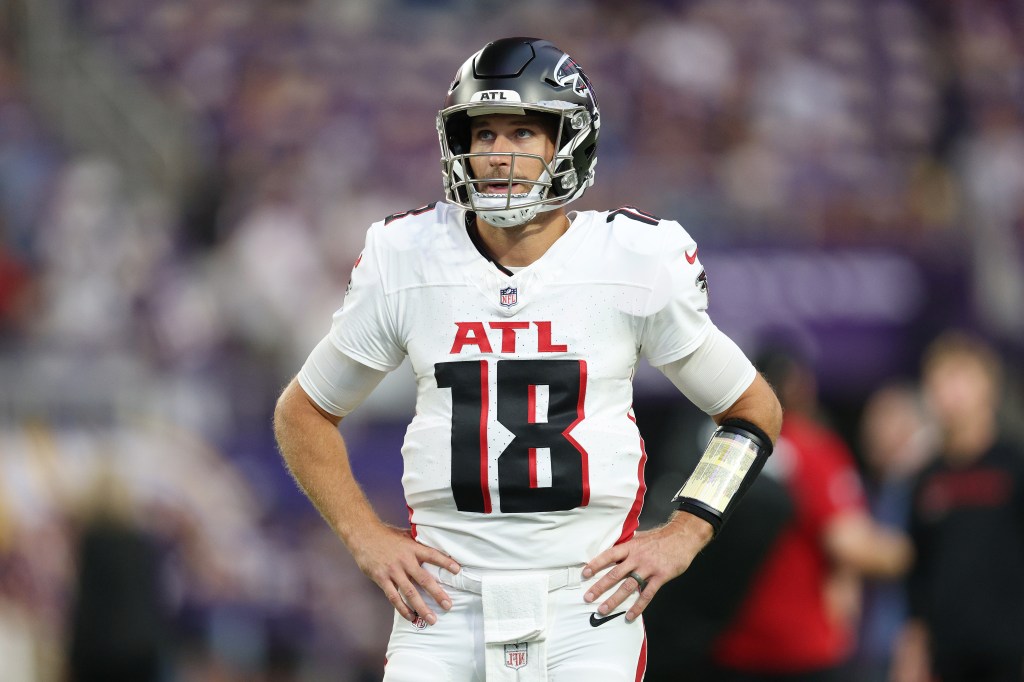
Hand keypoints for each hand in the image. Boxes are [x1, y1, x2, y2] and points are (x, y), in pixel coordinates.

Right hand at [350, 523, 461, 624]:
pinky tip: (411, 616)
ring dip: (421, 607)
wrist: (363, 535)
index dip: (445, 562)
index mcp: (412, 548)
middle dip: (437, 594)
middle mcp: (405, 560)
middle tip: (448, 606)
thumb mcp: (404, 535)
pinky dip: (403, 608)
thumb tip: (431, 545)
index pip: (433, 555)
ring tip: (431, 619)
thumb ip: (416, 544)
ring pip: (410, 592)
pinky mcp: (381, 578)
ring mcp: (393, 571)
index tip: (457, 570)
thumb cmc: (385, 535)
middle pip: (424, 579)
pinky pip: (394, 597)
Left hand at [582, 512, 712, 621]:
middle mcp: (637, 558)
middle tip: (588, 597)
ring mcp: (648, 568)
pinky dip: (637, 606)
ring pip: (627, 586)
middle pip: (614, 574)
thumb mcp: (642, 536)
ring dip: (614, 599)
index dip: (596, 564)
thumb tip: (616, 545)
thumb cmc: (662, 537)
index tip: (585, 573)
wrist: (683, 537)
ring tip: (603, 609)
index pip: (609, 555)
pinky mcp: (660, 577)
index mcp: (631, 547)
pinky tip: (630, 615)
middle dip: (599, 587)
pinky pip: (647, 595)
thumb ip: (629, 544)